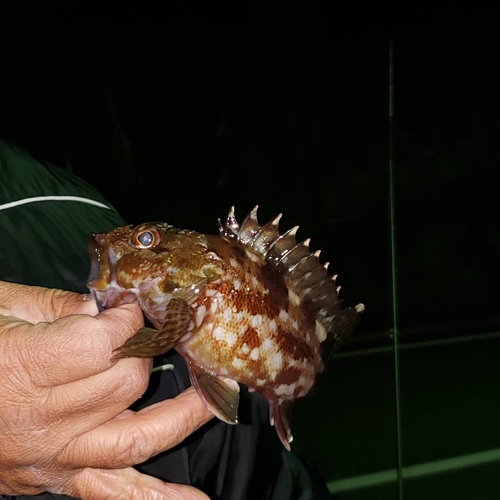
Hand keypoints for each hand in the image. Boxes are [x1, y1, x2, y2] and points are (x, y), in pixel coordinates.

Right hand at [0, 281, 212, 498]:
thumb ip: (58, 307)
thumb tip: (109, 309)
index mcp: (24, 368)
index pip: (108, 344)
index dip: (129, 321)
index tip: (130, 310)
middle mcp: (43, 420)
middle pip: (127, 384)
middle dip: (146, 352)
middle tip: (147, 336)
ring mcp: (55, 457)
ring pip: (137, 438)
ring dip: (184, 416)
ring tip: (214, 396)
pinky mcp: (58, 479)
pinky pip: (115, 495)